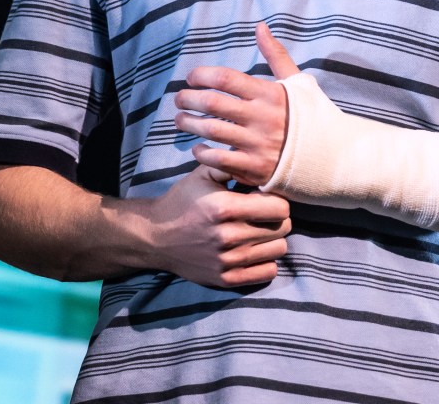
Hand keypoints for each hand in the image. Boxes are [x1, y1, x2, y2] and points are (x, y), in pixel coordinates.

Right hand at [138, 163, 291, 287]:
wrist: (155, 237)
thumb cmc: (183, 201)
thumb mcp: (203, 175)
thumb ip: (233, 164)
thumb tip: (261, 159)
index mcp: (225, 208)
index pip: (280, 207)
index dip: (277, 200)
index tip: (266, 199)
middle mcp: (229, 236)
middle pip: (283, 227)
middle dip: (277, 218)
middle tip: (264, 215)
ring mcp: (228, 261)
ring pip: (279, 249)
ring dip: (273, 239)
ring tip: (259, 231)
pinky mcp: (226, 279)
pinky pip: (268, 272)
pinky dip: (266, 261)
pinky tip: (255, 250)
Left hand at [174, 22, 303, 187]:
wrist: (332, 157)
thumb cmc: (311, 117)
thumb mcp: (297, 83)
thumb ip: (276, 55)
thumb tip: (260, 27)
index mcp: (269, 94)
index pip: (226, 79)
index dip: (201, 76)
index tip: (191, 78)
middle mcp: (261, 117)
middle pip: (211, 103)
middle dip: (187, 99)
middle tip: (179, 100)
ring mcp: (257, 144)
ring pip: (210, 131)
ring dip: (188, 124)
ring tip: (180, 121)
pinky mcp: (255, 168)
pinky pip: (219, 160)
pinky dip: (202, 153)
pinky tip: (197, 148)